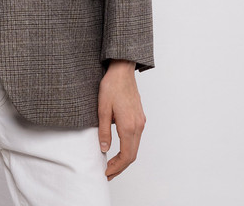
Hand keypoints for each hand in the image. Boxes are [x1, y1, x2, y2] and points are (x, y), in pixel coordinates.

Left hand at [97, 59, 145, 180]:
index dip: (116, 168)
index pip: (126, 156)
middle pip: (132, 155)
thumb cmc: (112, 86)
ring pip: (135, 147)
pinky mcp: (139, 117)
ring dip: (124, 159)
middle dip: (120, 167)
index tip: (106, 172)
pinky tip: (118, 149)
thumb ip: (104, 131)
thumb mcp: (102, 108)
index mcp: (129, 126)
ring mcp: (141, 121)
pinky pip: (136, 138)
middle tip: (107, 173)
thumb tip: (104, 149)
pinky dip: (128, 148)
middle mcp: (138, 126)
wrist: (122, 70)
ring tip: (111, 164)